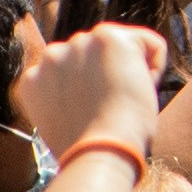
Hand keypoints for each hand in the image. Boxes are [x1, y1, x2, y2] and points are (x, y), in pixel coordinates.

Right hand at [19, 16, 163, 162]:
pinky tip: (140, 92)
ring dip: (130, 73)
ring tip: (120, 104)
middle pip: (99, 57)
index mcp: (35, 79)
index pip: (74, 72)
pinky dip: (156, 69)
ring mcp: (79, 43)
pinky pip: (152, 46)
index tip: (91, 119)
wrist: (98, 154)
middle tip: (108, 112)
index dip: (91, 97)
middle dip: (109, 78)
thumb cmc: (88, 150)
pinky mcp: (108, 37)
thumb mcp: (64, 119)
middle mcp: (52, 56)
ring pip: (125, 49)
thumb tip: (92, 85)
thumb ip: (68, 94)